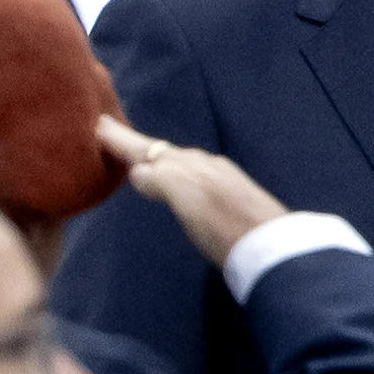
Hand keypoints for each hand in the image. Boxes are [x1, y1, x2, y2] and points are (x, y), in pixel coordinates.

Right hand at [99, 114, 285, 260]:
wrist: (272, 247)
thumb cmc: (224, 225)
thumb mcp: (186, 196)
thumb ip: (159, 178)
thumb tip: (137, 172)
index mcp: (189, 164)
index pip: (148, 149)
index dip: (123, 140)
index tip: (100, 126)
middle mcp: (204, 166)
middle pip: (162, 152)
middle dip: (137, 145)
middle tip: (112, 135)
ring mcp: (219, 180)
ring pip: (178, 162)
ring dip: (155, 159)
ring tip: (138, 160)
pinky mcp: (230, 198)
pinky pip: (191, 174)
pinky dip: (172, 173)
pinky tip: (175, 185)